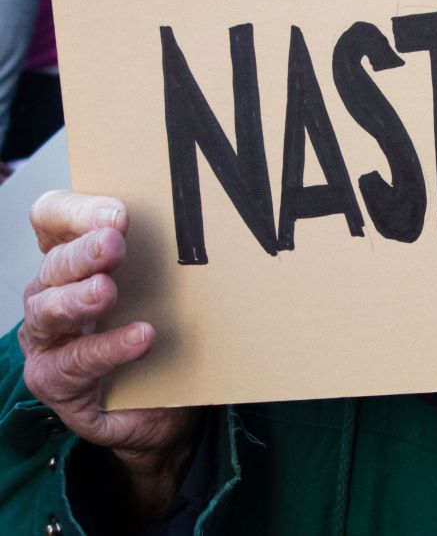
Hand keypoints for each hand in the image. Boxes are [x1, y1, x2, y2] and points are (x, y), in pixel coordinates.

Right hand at [18, 191, 199, 521]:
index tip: (117, 213)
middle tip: (115, 244)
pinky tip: (139, 338)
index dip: (76, 210)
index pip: (51, 217)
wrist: (164, 402)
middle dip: (84, 251)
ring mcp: (48, 339)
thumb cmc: (159, 326)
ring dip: (77, 298)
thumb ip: (169, 250)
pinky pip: (71, 363)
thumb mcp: (164, 283)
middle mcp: (50, 292)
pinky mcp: (57, 381)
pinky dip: (106, 349)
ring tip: (106, 291)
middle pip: (54, 262)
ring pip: (47, 310)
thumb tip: (214, 220)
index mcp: (73, 258)